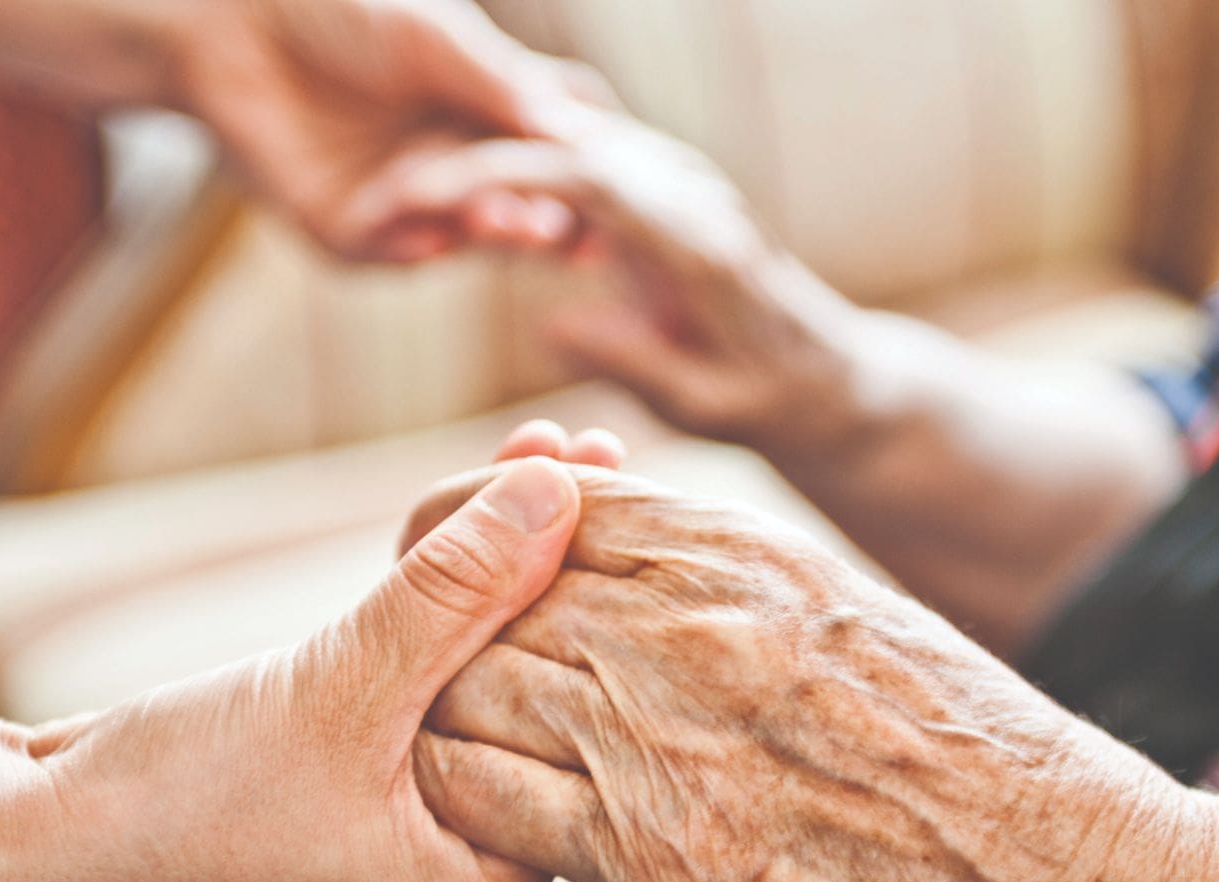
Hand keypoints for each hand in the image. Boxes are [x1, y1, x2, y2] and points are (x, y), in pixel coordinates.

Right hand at [0, 450, 587, 881]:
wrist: (20, 855)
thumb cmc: (182, 806)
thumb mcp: (342, 687)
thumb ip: (458, 591)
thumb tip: (565, 486)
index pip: (582, 728)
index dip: (600, 599)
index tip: (631, 485)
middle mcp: (465, 870)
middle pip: (540, 694)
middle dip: (558, 566)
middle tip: (598, 444)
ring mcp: (409, 828)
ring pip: (477, 672)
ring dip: (498, 563)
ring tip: (551, 443)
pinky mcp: (353, 783)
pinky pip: (419, 675)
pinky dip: (437, 597)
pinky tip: (476, 506)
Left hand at [169, 0, 610, 259]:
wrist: (230, 21)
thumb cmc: (341, 8)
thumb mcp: (438, 37)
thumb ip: (506, 86)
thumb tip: (585, 135)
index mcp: (486, 113)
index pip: (556, 156)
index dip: (588, 176)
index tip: (624, 191)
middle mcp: (454, 164)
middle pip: (519, 208)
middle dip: (547, 219)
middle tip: (571, 231)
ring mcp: (403, 204)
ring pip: (462, 237)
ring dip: (489, 234)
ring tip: (512, 223)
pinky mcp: (347, 233)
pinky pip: (389, 254)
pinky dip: (409, 243)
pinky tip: (427, 232)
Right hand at [344, 112, 877, 455]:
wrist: (826, 375)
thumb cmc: (766, 401)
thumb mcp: (705, 405)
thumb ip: (635, 360)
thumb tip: (552, 324)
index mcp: (699, 241)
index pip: (590, 176)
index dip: (503, 175)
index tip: (428, 194)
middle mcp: (693, 193)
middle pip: (568, 141)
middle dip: (476, 157)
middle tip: (393, 191)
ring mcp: (682, 182)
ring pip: (572, 139)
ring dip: (492, 159)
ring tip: (412, 194)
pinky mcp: (665, 189)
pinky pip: (584, 161)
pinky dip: (523, 173)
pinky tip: (467, 200)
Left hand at [406, 466, 1192, 881]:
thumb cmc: (965, 751)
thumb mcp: (851, 613)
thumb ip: (728, 577)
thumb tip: (627, 551)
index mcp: (746, 552)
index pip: (558, 504)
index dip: (490, 528)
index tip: (470, 560)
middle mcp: (686, 627)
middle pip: (495, 593)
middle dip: (456, 622)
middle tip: (447, 659)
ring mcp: (655, 739)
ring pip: (470, 689)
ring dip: (456, 710)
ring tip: (474, 735)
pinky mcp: (641, 857)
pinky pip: (482, 799)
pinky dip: (465, 796)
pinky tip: (494, 810)